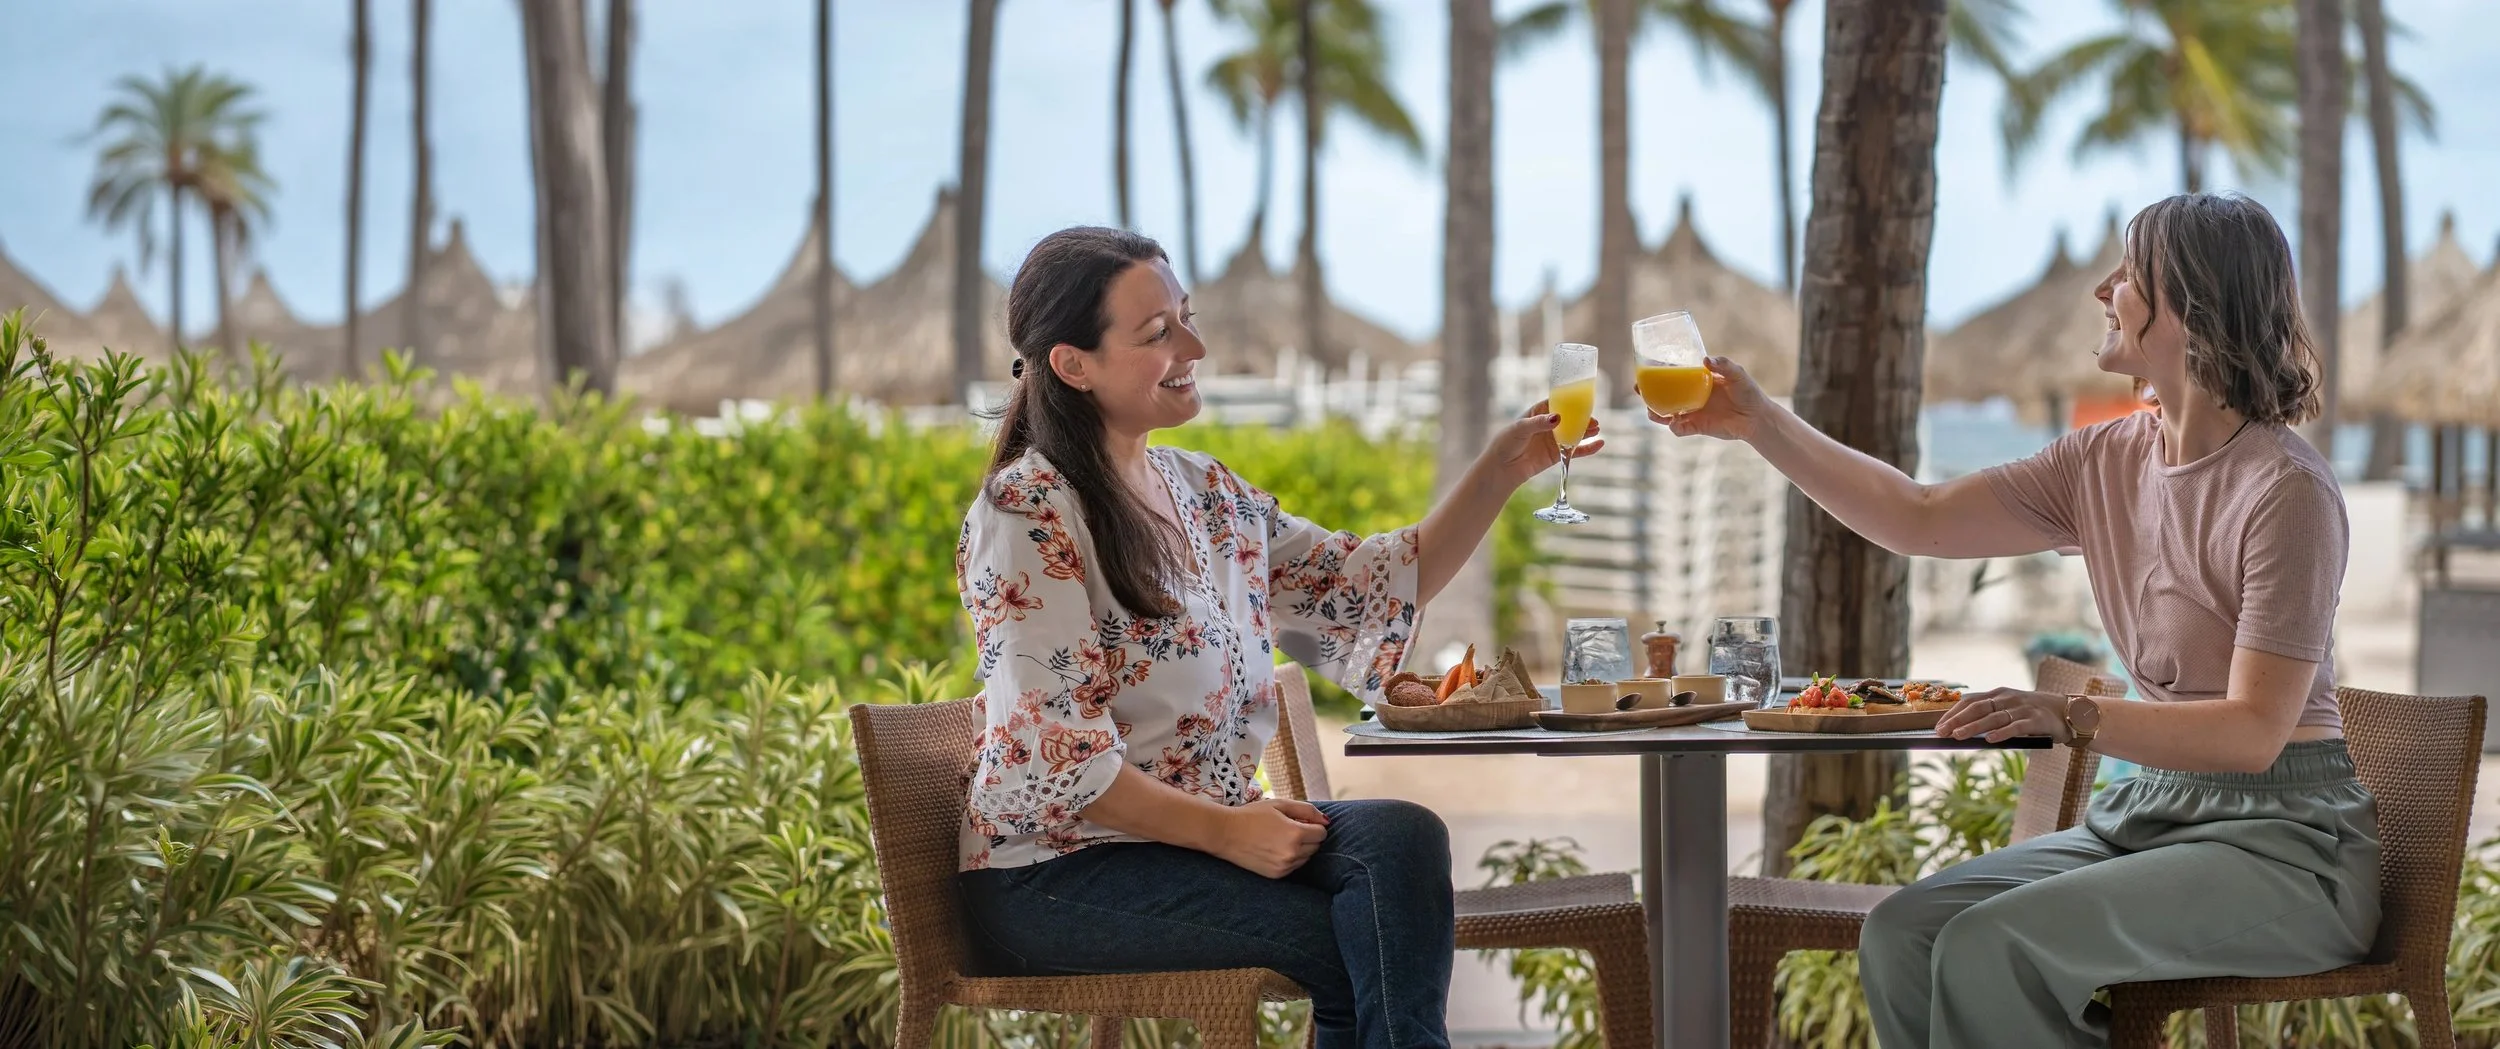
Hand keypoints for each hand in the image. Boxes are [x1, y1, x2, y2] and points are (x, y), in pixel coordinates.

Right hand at [1209, 799, 1329, 877]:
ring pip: (1306, 858)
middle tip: (1287, 828)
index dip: (1312, 825)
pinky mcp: (1276, 875)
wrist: (1225, 833)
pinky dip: (1289, 858)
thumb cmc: (1252, 815)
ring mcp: (1284, 867)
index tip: (1298, 821)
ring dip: (1299, 848)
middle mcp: (1292, 853)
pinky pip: (1294, 867)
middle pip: (1316, 846)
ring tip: (1278, 838)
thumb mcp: (1280, 804)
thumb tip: (1327, 821)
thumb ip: (1307, 810)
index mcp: (1295, 834)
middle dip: (1307, 836)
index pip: (1322, 832)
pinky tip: (1273, 849)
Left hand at [1481, 398, 1604, 489]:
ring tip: (1597, 429)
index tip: (1584, 400)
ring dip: (1587, 431)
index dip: (1571, 401)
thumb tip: (1558, 418)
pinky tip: (1600, 444)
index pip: (1557, 403)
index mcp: (1538, 412)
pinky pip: (1575, 450)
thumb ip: (1539, 423)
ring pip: (1574, 433)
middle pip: (1570, 418)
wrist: (1502, 469)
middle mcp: (1547, 424)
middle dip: (1583, 418)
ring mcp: (1553, 439)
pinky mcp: (1556, 454)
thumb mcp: (1520, 429)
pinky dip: (1588, 448)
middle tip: (1594, 419)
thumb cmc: (1506, 443)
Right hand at [1650, 356, 1771, 442]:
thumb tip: (1704, 360)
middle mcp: (1691, 397)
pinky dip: (1674, 427)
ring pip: (1667, 414)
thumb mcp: (1737, 373)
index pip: (1673, 377)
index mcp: (1697, 382)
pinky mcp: (1697, 427)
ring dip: (1656, 413)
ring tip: (1651, 411)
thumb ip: (1723, 364)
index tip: (1644, 370)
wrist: (1757, 418)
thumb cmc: (1748, 392)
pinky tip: (1674, 423)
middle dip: (1648, 394)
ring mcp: (1693, 412)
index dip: (1657, 374)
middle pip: (1664, 396)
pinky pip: (1680, 429)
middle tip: (1639, 390)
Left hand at [1936, 688, 2069, 743]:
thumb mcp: (2009, 709)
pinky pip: (2016, 727)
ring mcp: (2022, 708)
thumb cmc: (2031, 714)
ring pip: (1993, 718)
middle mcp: (2008, 698)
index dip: (1953, 713)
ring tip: (1957, 736)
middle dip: (1957, 720)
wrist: (2067, 712)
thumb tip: (1962, 732)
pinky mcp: (2036, 720)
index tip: (1938, 726)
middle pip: (1978, 708)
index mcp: (1999, 694)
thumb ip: (1990, 716)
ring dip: (1973, 727)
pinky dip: (2002, 733)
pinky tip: (1990, 740)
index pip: (1970, 701)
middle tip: (1941, 732)